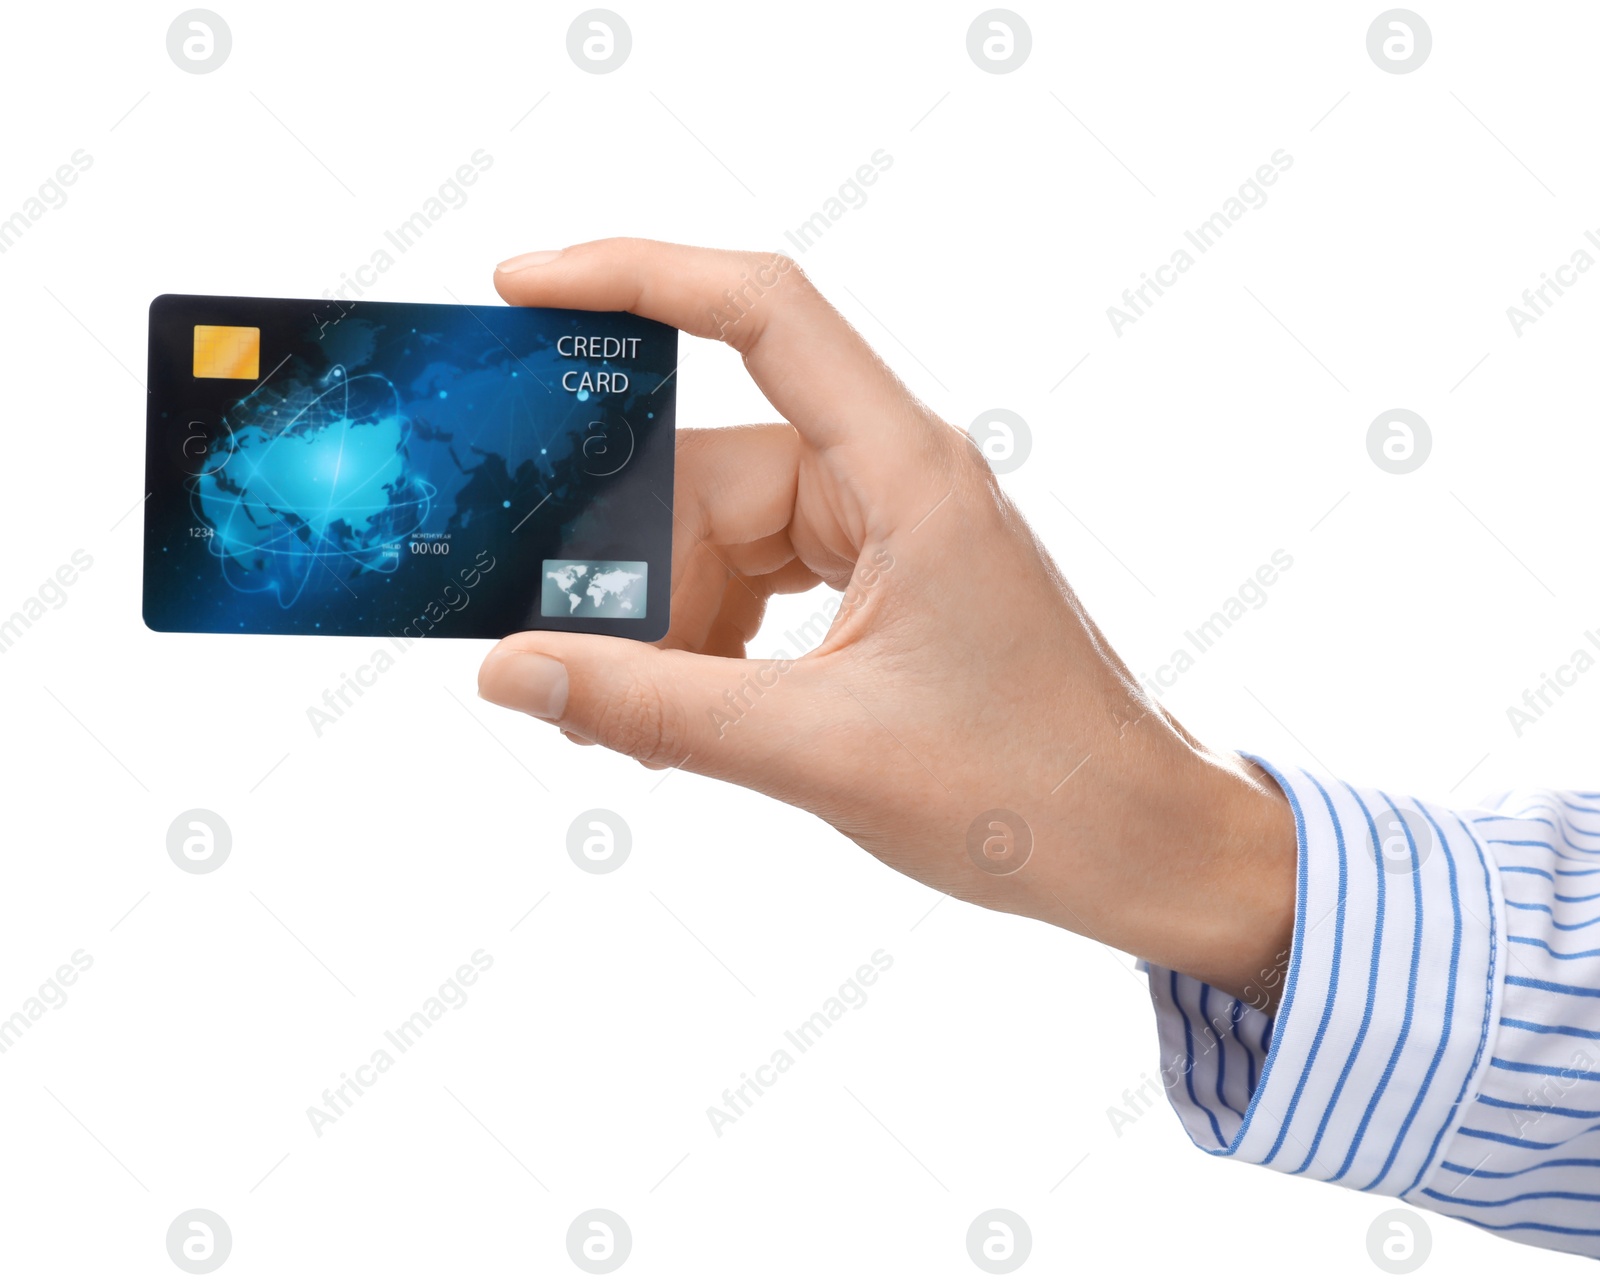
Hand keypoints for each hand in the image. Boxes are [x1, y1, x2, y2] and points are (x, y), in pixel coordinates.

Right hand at [479, 238, 1295, 1007]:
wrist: (1138, 846)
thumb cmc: (1027, 792)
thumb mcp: (815, 748)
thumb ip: (651, 706)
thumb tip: (509, 671)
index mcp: (903, 471)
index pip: (760, 311)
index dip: (634, 274)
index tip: (522, 285)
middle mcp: (894, 475)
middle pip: (711, 467)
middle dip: (629, 562)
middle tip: (567, 657)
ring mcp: (889, 526)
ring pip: (725, 530)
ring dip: (666, 616)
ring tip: (634, 718)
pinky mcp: (884, 577)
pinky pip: (760, 573)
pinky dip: (709, 635)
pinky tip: (687, 710)